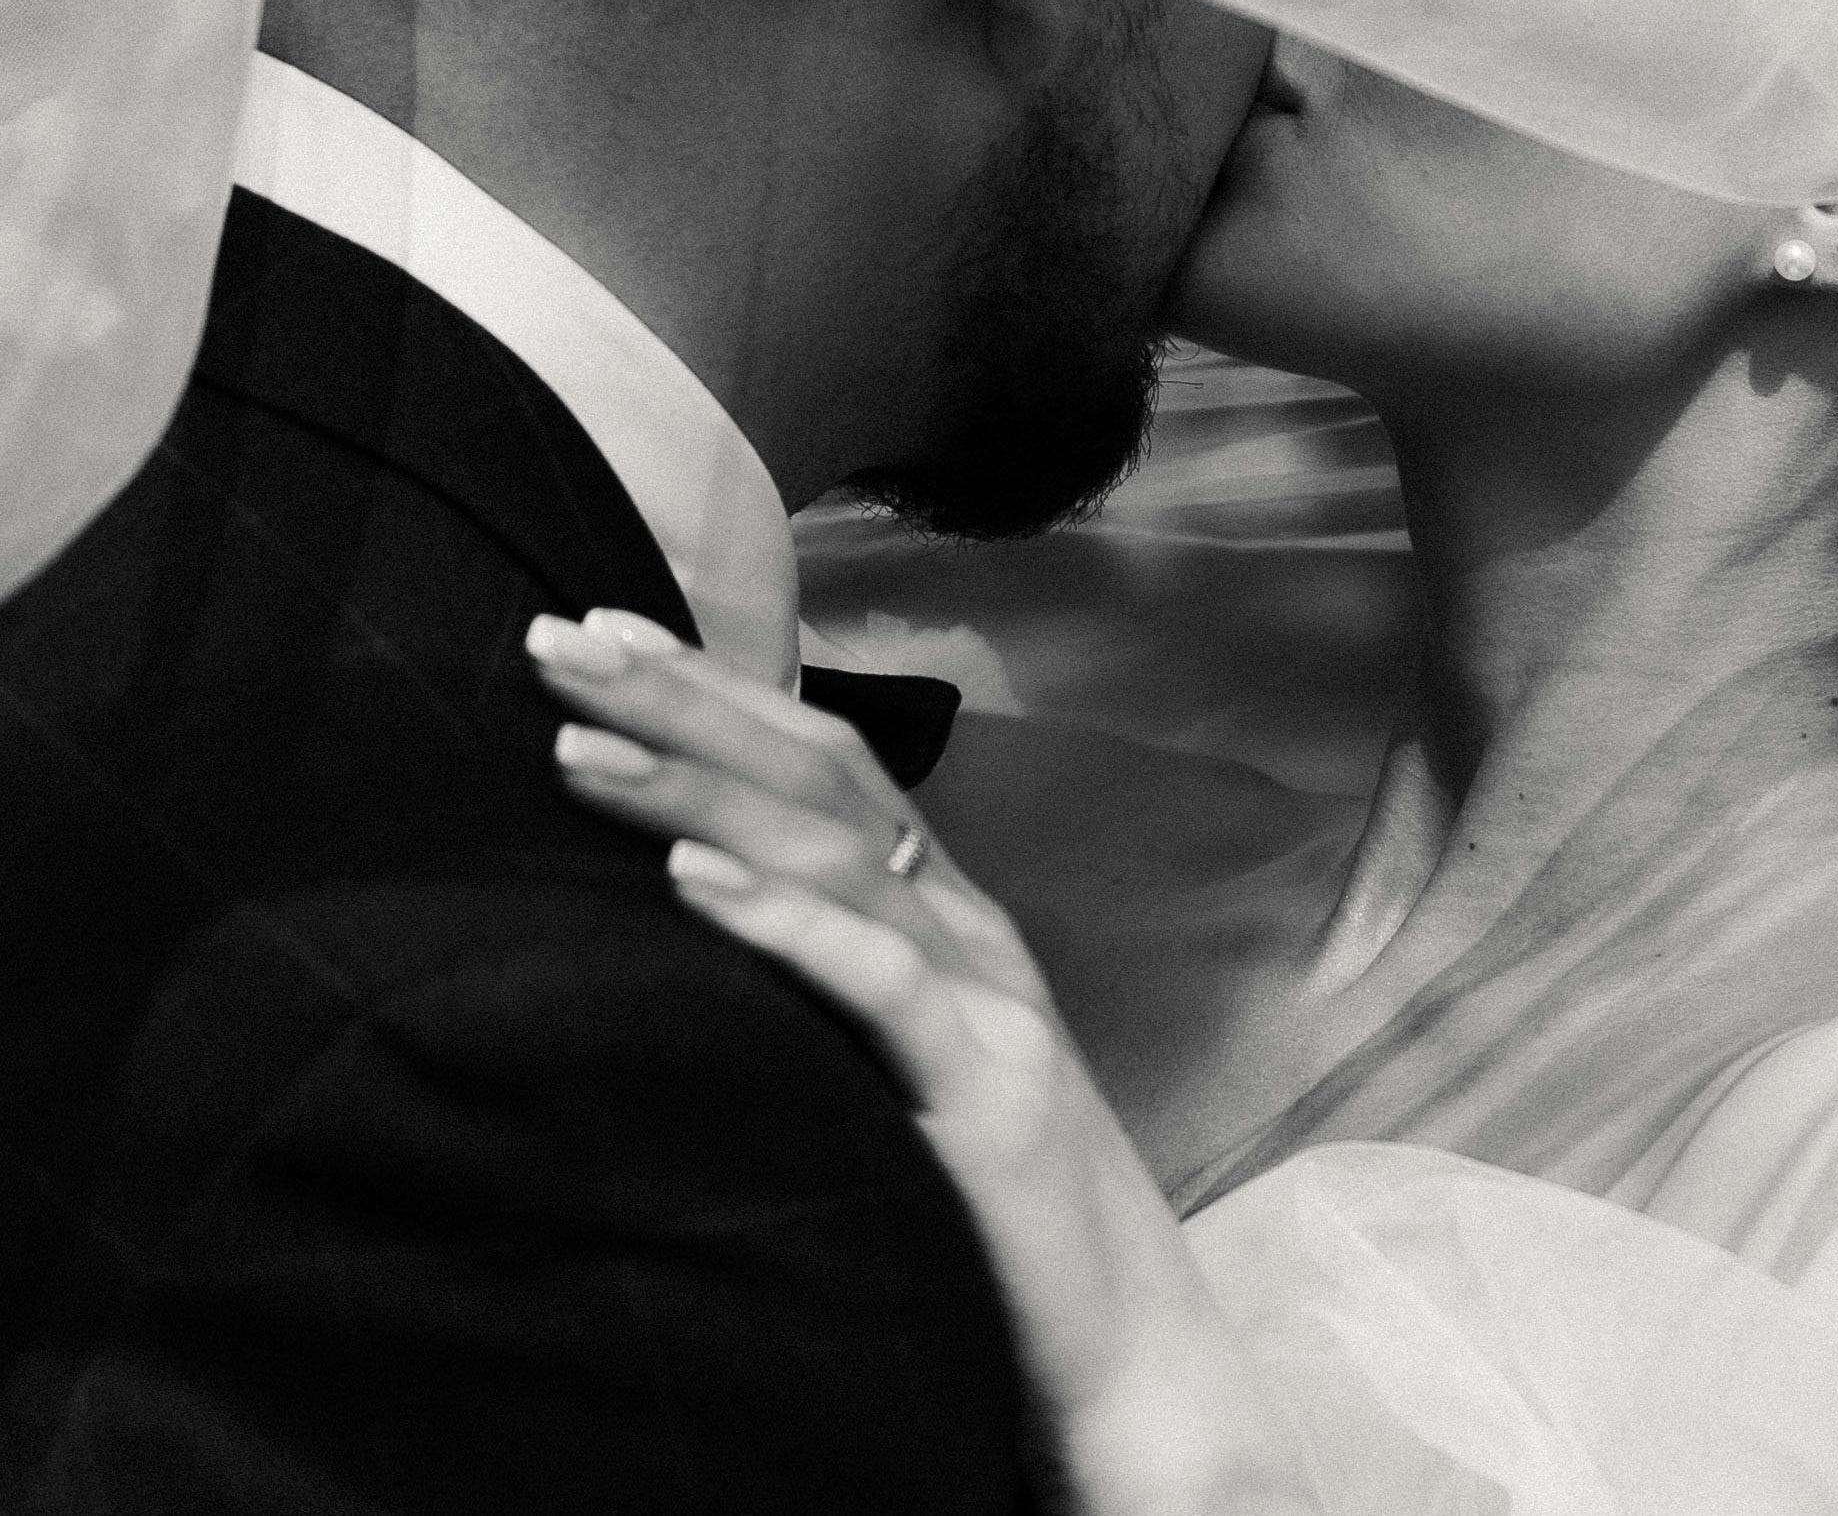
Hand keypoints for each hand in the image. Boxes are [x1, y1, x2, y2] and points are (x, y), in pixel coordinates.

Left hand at [528, 609, 1317, 1515]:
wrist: (1129, 1355)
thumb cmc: (988, 1222)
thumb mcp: (888, 1076)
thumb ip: (815, 992)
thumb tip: (672, 928)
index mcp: (942, 920)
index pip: (822, 763)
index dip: (712, 690)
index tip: (595, 635)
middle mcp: (970, 932)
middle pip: (821, 775)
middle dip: (684, 700)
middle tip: (554, 640)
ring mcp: (989, 1001)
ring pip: (838, 855)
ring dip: (697, 792)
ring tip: (576, 748)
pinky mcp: (990, 1091)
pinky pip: (878, 984)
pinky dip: (783, 920)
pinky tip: (688, 880)